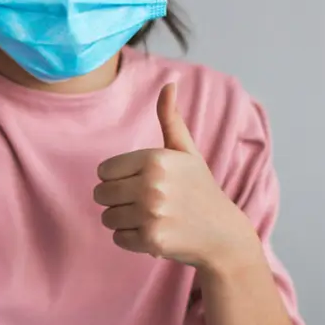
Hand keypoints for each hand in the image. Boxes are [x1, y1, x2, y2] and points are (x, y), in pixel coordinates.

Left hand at [93, 83, 259, 270]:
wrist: (223, 234)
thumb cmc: (199, 189)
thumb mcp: (186, 152)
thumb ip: (170, 119)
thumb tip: (169, 84)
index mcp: (156, 159)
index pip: (103, 171)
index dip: (118, 179)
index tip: (141, 182)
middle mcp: (153, 185)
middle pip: (100, 194)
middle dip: (117, 200)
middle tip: (145, 202)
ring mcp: (152, 214)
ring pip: (107, 217)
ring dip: (123, 220)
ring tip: (151, 217)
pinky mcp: (152, 240)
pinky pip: (117, 238)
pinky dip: (131, 239)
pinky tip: (155, 232)